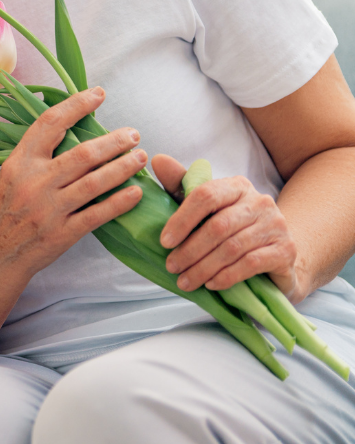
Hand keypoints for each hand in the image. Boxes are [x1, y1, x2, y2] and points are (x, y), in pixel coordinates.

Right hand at [0, 87, 145, 285]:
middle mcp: (34, 182)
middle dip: (114, 141)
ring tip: (140, 157)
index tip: (98, 95)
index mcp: (18, 163)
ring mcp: (49, 209)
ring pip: (95, 182)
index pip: (50, 124)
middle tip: (133, 134)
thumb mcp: (5, 178)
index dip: (77, 106)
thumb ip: (32, 160)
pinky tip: (136, 192)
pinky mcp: (62, 234)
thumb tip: (67, 137)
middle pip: (83, 154)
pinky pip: (98, 214)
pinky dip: (120, 202)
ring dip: (123, 167)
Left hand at [153, 155, 302, 300]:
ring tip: (185, 281)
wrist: (276, 255)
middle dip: (190, 250)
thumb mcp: (206, 207)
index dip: (182, 219)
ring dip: (203, 267)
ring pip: (232, 247)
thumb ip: (181, 185)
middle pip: (218, 226)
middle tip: (171, 267)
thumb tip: (157, 159)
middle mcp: (260, 202)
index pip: (205, 195)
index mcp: (237, 186)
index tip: (164, 242)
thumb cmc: (232, 228)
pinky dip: (226, 276)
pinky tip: (211, 284)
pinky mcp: (286, 250)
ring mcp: (276, 225)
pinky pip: (251, 263)